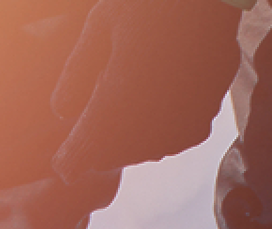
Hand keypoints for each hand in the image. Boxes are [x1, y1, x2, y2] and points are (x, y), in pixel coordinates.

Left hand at [49, 0, 243, 182]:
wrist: (209, 0)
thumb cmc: (150, 3)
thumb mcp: (101, 25)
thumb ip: (76, 72)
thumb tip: (61, 113)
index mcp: (119, 95)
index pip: (87, 147)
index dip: (72, 160)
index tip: (64, 168)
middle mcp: (152, 118)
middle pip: (115, 153)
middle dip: (98, 148)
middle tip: (84, 141)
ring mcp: (181, 123)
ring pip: (144, 151)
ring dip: (127, 143)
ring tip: (120, 118)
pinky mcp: (202, 121)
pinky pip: (171, 141)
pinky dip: (156, 134)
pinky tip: (152, 112)